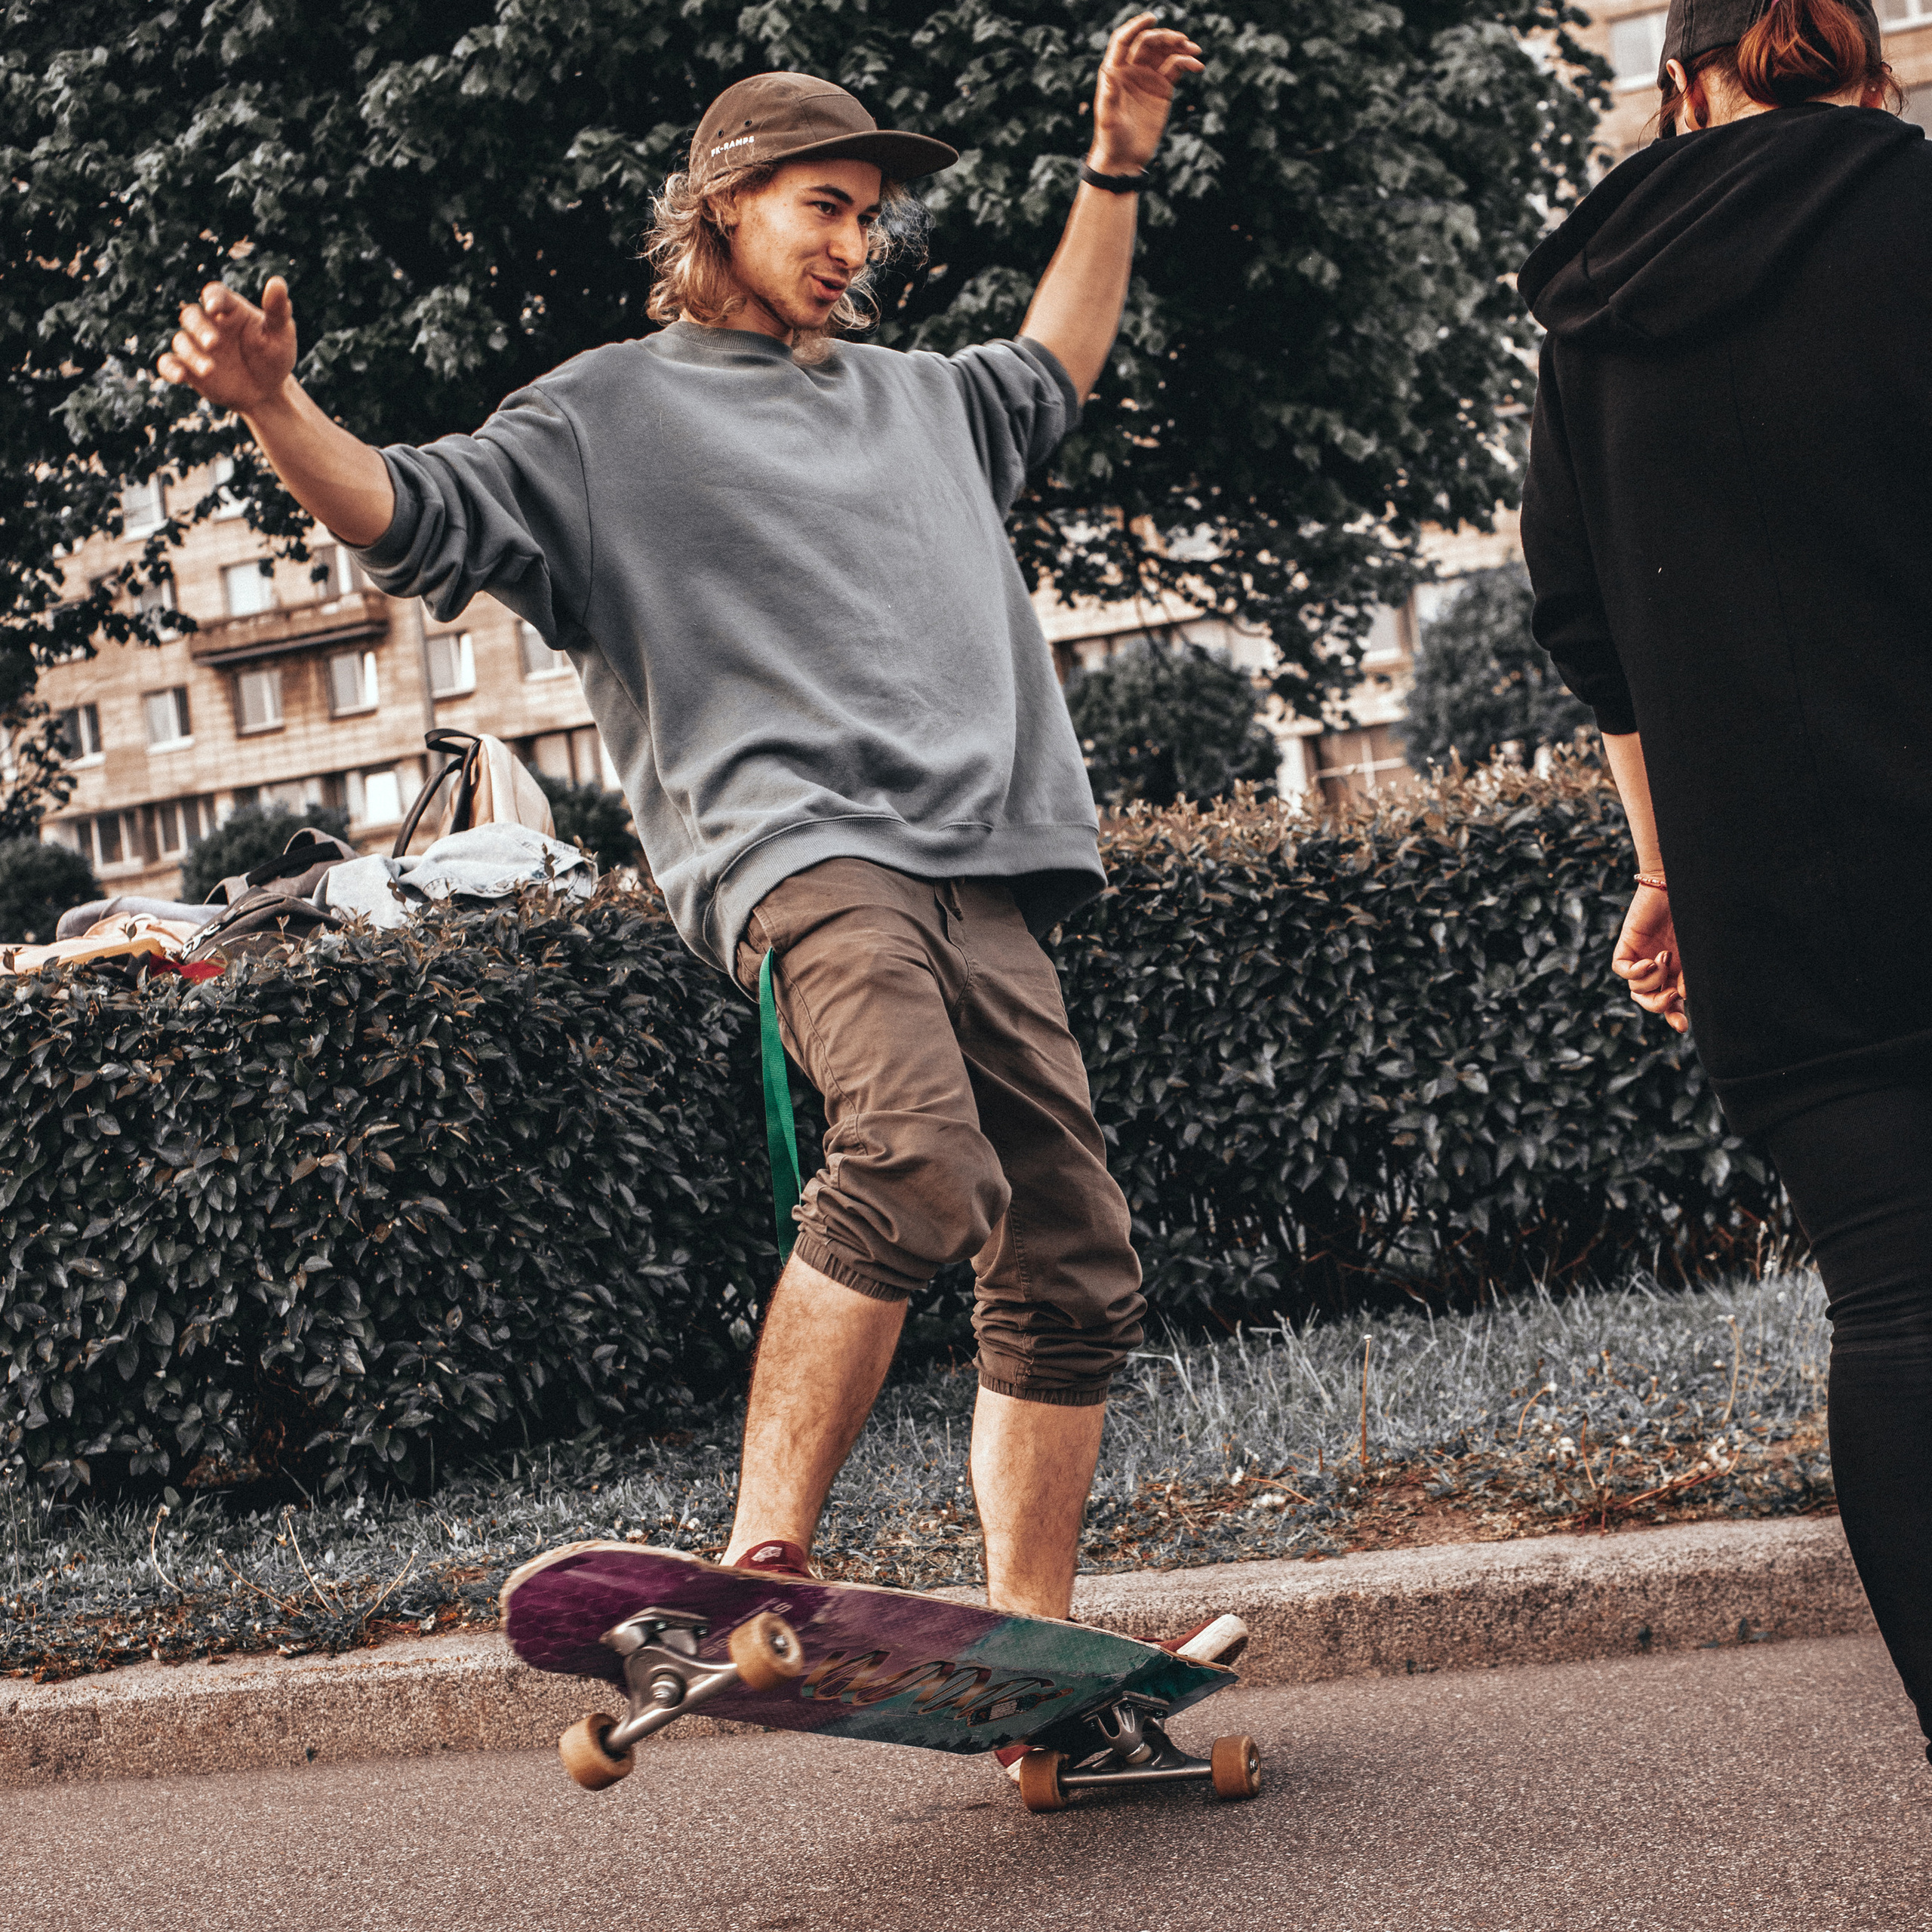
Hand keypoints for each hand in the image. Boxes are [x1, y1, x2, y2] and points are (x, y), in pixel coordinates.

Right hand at [156, 277, 297, 416]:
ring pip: (182, 341)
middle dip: (199, 327)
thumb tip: (277, 282)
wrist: (267, 392)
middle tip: (214, 343)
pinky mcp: (189, 368)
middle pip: (191, 315)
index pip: (215, 294)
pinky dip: (169, 368)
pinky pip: (169, 363)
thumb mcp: (281, 334)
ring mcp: (197, 346)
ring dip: (191, 354)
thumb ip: (278, 310)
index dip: (212, 298)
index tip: (214, 307)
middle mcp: (209, 324)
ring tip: (210, 370)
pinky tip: (179, 376)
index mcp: (230, 310)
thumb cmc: (274, 357)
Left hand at [1088, 13, 1204, 175]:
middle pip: (1149, 42)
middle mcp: (1132, 70)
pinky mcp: (1162, 89)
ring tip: (1194, 51)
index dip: (1136, 26)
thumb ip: (1109, 93)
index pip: (1124, 40)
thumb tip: (1108, 69)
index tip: (1152, 18)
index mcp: (1116, 71)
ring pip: (1165, 52)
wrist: (1125, 159)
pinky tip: (1197, 66)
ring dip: (1179, 47)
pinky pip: (1176, 69)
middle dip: (1165, 37)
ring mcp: (1148, 78)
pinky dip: (1187, 64)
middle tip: (1182, 41)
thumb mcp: (1107, 117)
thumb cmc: (1111, 139)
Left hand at [1611, 885, 1687, 1033]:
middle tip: (1672, 995)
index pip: (1672, 1002)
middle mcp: (1659, 967)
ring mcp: (1641, 957)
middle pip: (1649, 1001)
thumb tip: (1683, 996)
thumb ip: (1692, 973)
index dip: (1675, 1017)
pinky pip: (1621, 970)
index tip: (1682, 1027)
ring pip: (1635, 989)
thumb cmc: (1695, 914)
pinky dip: (1635, 972)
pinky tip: (1650, 961)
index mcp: (1679, 970)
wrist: (1680, 884)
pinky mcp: (1627, 944)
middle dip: (1660, 1005)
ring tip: (1665, 959)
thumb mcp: (1697, 950)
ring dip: (1652, 981)